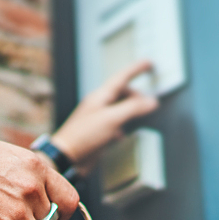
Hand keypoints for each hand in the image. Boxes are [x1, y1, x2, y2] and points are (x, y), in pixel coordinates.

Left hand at [50, 59, 159, 175]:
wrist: (67, 157)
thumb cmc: (83, 136)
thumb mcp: (112, 118)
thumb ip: (133, 108)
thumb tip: (151, 101)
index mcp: (101, 96)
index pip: (122, 77)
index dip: (136, 69)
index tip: (148, 63)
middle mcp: (99, 105)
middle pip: (122, 93)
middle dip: (137, 95)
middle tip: (149, 101)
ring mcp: (98, 118)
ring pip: (119, 108)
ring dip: (130, 110)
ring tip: (141, 114)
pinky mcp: (98, 133)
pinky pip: (114, 124)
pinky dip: (122, 125)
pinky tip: (123, 133)